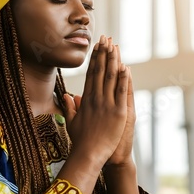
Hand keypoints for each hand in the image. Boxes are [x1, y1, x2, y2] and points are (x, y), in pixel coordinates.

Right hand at [63, 35, 129, 171]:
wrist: (88, 155)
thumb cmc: (80, 141)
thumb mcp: (71, 122)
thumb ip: (70, 107)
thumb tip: (67, 96)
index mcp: (86, 100)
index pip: (91, 74)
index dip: (95, 59)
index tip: (97, 47)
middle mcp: (96, 98)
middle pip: (101, 71)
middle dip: (104, 53)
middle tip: (106, 38)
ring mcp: (107, 104)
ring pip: (111, 78)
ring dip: (114, 60)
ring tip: (115, 46)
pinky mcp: (118, 113)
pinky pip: (122, 92)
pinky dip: (124, 79)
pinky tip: (125, 67)